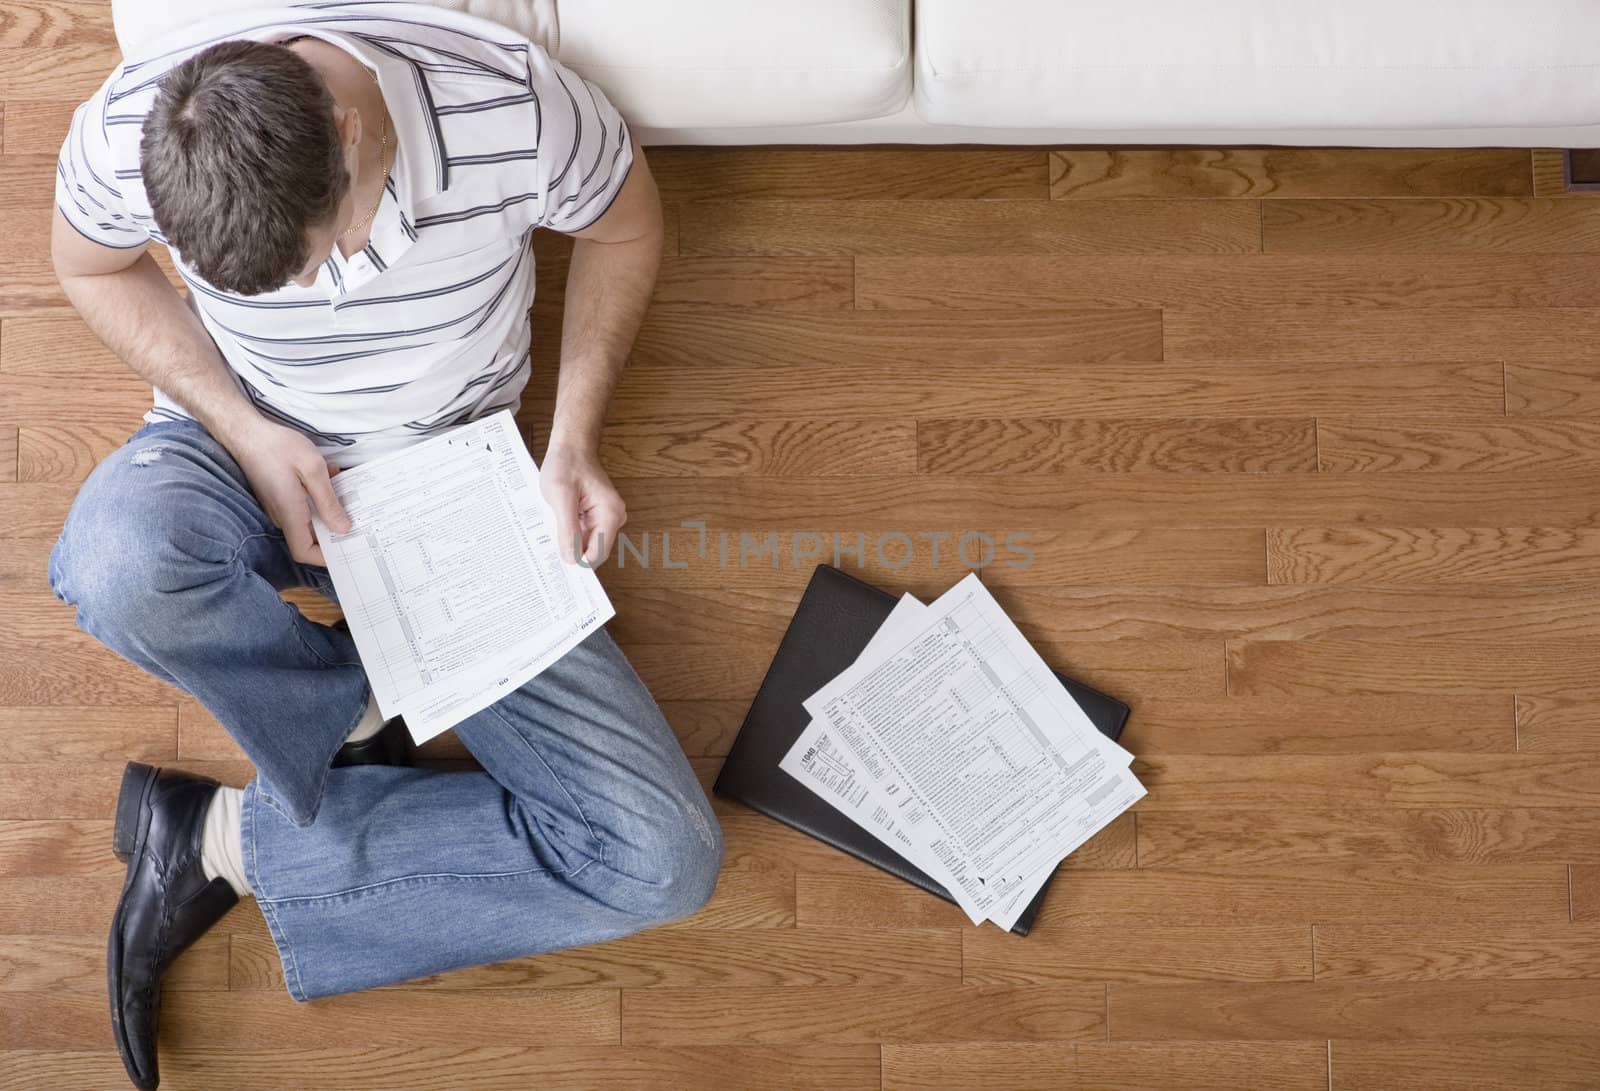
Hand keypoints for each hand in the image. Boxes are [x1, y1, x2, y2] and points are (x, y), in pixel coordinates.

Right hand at [229, 418, 351, 565]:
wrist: (246, 431)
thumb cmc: (277, 446)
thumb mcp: (312, 469)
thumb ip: (328, 501)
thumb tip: (342, 528)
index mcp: (290, 513)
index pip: (304, 552)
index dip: (325, 557)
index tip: (348, 549)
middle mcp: (283, 515)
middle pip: (310, 537)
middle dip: (335, 531)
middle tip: (360, 520)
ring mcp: (280, 505)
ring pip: (309, 518)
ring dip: (329, 507)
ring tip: (348, 491)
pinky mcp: (279, 495)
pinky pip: (303, 503)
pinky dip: (320, 494)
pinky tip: (331, 475)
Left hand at [540, 441, 625, 566]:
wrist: (570, 445)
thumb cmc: (567, 464)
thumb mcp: (561, 497)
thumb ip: (568, 530)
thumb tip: (571, 559)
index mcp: (610, 514)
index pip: (598, 553)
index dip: (580, 565)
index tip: (560, 572)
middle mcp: (612, 518)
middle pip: (592, 550)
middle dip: (572, 554)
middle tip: (548, 556)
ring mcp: (604, 518)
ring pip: (585, 543)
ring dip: (567, 543)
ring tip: (549, 535)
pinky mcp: (593, 516)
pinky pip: (581, 533)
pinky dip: (566, 534)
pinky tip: (553, 527)